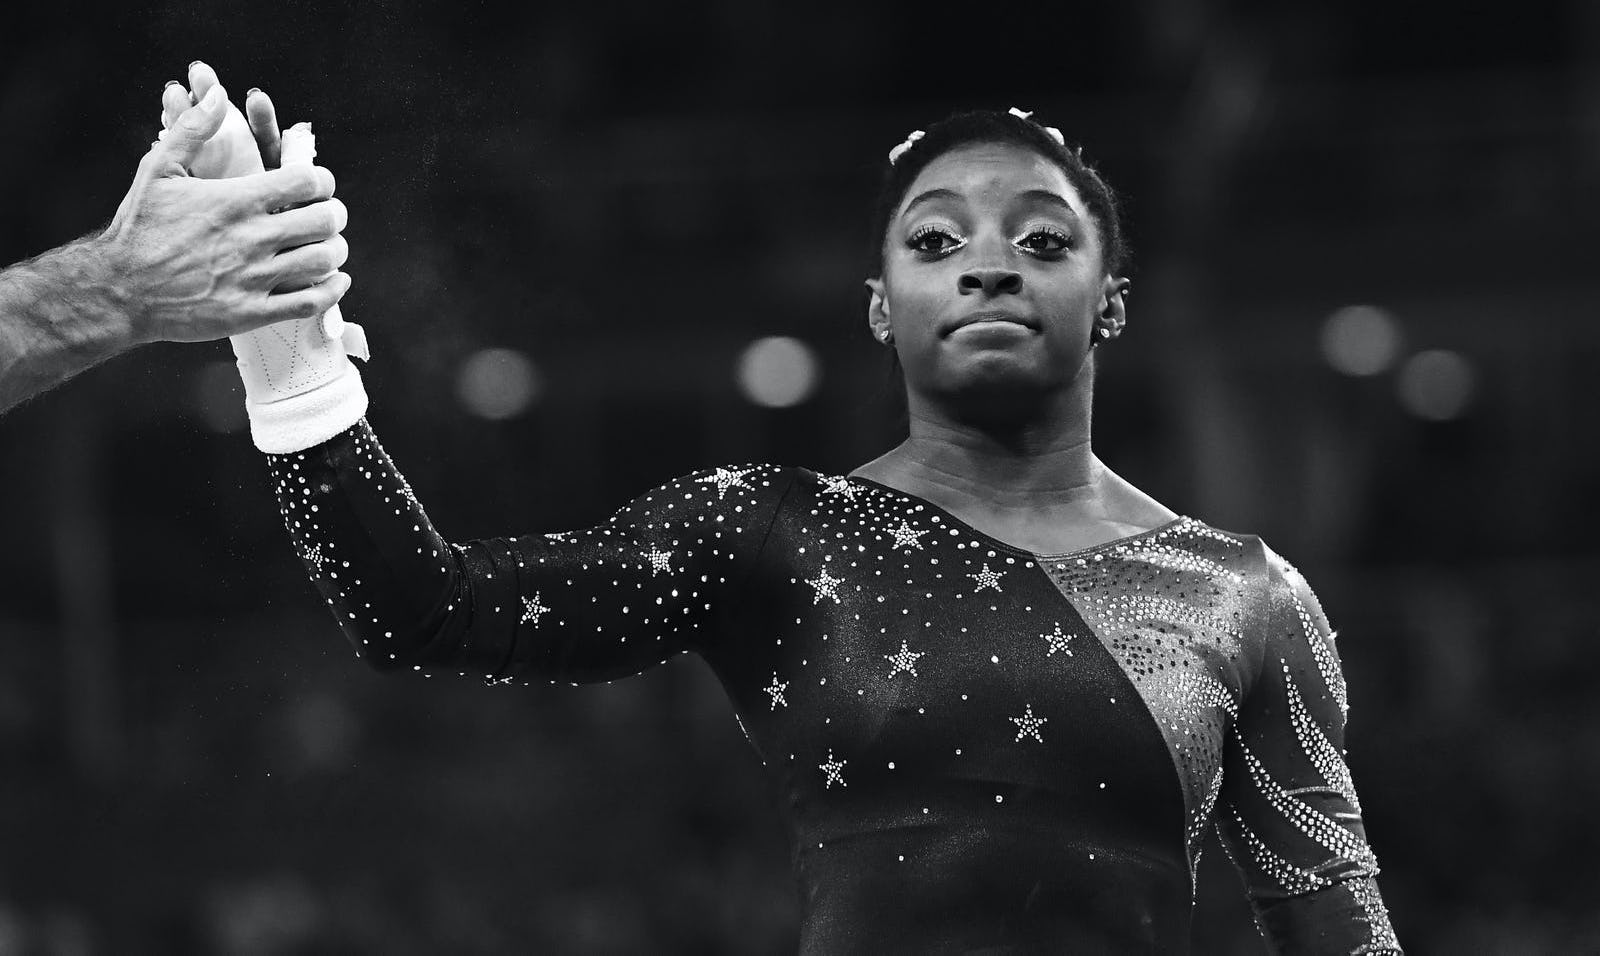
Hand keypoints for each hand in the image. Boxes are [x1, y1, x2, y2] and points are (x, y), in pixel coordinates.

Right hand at [97, 70, 350, 345]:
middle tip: (330, 215)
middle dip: (334, 214)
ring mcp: (251, 278)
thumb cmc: (139, 228)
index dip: (322, 180)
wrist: (119, 290)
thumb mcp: (158, 170)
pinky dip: (332, 291)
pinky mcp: (250, 313)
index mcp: (234, 201)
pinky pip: (310, 303)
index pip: (306, 181)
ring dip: (335, 251)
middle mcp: (248, 238)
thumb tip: (217, 94)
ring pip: (323, 260)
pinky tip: (334, 280)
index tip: (319, 185)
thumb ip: (193, 130)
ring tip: (329, 246)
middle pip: (324, 220)